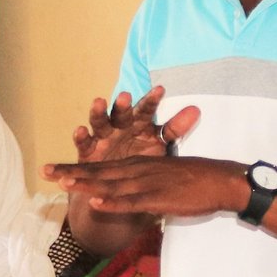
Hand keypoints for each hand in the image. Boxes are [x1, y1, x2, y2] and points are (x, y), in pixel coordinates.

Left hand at [43, 153, 248, 218]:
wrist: (222, 181)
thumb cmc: (194, 181)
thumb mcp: (162, 180)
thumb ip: (143, 188)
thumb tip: (129, 197)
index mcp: (137, 165)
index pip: (101, 167)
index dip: (76, 169)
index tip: (53, 170)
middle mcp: (138, 170)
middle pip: (99, 172)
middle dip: (71, 172)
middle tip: (44, 172)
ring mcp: (147, 183)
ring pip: (110, 184)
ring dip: (86, 184)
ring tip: (62, 183)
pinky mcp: (159, 197)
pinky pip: (132, 201)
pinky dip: (113, 202)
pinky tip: (96, 203)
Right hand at [72, 87, 200, 163]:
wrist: (119, 186)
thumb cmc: (141, 160)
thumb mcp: (159, 144)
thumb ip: (175, 128)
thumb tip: (197, 110)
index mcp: (137, 123)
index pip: (146, 110)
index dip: (152, 100)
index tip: (160, 89)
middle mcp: (119, 126)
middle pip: (120, 113)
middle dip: (121, 104)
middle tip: (125, 95)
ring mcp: (101, 136)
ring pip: (99, 122)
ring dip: (98, 112)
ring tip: (98, 102)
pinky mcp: (87, 150)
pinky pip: (83, 142)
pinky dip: (80, 137)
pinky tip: (79, 130)